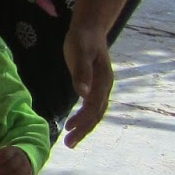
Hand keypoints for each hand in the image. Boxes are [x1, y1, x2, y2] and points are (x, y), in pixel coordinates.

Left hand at [61, 24, 112, 146]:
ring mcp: (102, 87)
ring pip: (96, 112)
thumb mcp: (79, 52)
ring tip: (70, 140)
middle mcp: (105, 87)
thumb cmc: (83, 40)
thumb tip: (83, 94)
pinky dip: (84, 117)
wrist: (90, 29)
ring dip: (84, 127)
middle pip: (97, 114)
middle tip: (69, 145)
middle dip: (83, 130)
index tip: (69, 131)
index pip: (93, 107)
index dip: (82, 121)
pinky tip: (73, 123)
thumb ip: (81, 72)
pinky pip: (92, 106)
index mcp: (103, 81)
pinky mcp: (95, 86)